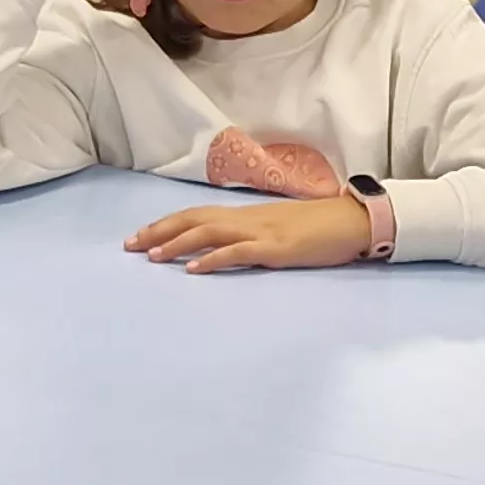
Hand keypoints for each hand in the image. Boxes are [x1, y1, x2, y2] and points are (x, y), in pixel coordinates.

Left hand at [126, 197, 372, 273]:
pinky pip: (238, 252)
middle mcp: (248, 219)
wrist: (354, 220)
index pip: (198, 215)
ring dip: (177, 244)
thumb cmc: (320, 228)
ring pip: (209, 233)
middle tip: (130, 246)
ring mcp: (261, 232)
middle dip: (160, 232)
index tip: (140, 236)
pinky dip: (213, 259)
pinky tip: (193, 270)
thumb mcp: (280, 228)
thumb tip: (229, 246)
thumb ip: (254, 234)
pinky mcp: (276, 249)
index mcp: (247, 215)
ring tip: (153, 257)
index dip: (167, 224)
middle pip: (194, 220)